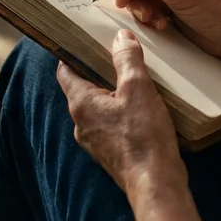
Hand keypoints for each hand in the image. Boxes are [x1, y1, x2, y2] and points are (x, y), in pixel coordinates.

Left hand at [56, 29, 183, 190]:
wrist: (155, 183)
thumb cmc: (143, 136)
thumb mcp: (138, 88)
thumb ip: (127, 59)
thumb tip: (120, 37)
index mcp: (81, 103)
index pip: (65, 71)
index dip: (72, 54)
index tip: (84, 41)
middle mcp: (81, 123)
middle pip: (83, 89)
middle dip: (99, 72)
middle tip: (117, 56)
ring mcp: (94, 141)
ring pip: (98, 108)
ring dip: (112, 94)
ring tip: (134, 82)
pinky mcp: (110, 153)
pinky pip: (110, 125)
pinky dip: (121, 113)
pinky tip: (141, 110)